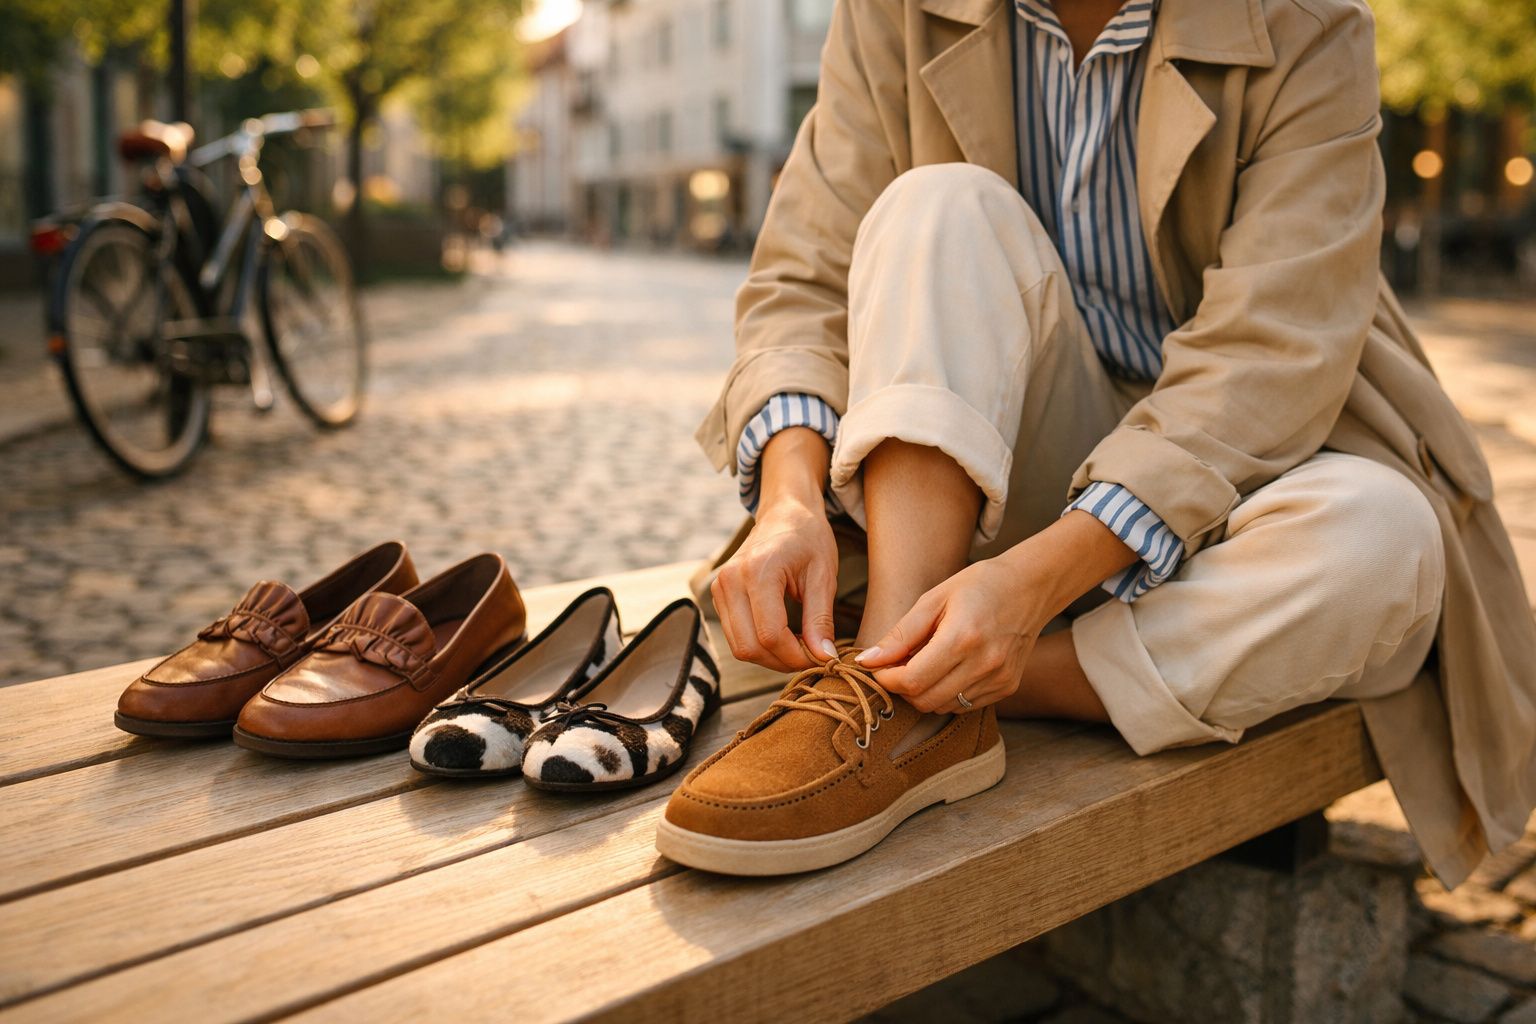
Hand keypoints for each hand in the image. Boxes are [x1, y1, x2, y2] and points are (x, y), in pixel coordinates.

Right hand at [712, 426, 838, 672]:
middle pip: (749, 647)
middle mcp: (730, 581)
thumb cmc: (809, 538)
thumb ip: (820, 619)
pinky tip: (784, 637)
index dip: (796, 656)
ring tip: (800, 646)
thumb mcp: (823, 576)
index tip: (821, 658)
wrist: (785, 512)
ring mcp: (719, 588)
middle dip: (783, 661)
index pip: (770, 635)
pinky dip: (760, 646)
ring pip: (739, 647)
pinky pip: (735, 636)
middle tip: (812, 656)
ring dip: (771, 657)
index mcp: (757, 571)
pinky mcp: (718, 595)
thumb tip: (823, 658)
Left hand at [856, 511, 1139, 712]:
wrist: (1030, 587)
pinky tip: (947, 670)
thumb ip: (900, 634)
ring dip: (924, 693)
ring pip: (943, 708)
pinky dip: (946, 695)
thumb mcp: (933, 599)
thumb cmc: (978, 586)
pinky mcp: (1007, 687)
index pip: (912, 680)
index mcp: (962, 637)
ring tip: (924, 663)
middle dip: (902, 688)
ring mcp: (998, 679)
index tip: (877, 667)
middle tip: (897, 666)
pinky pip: (964, 706)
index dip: (886, 679)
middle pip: (925, 701)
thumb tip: (867, 661)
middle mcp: (984, 664)